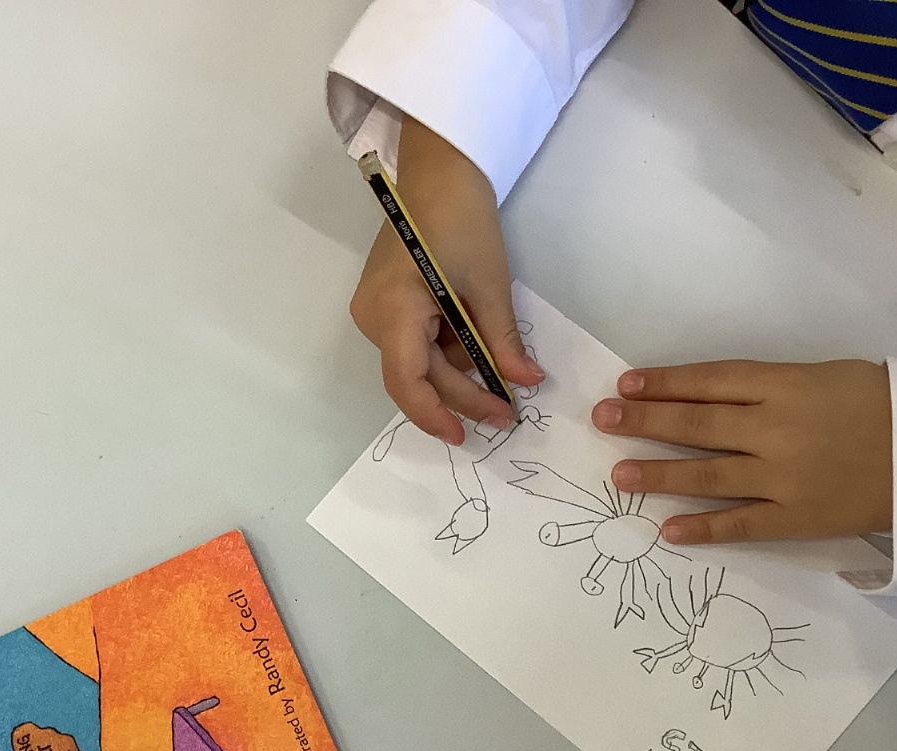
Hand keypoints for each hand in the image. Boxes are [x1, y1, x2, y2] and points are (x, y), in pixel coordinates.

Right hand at [349, 120, 543, 444]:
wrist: (440, 169)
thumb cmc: (463, 217)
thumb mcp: (489, 284)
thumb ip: (500, 340)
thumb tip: (523, 383)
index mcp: (394, 308)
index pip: (408, 381)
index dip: (437, 414)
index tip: (468, 434)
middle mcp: (372, 317)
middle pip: (415, 376)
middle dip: (460, 397)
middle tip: (505, 412)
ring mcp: (374, 311)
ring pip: (416, 363)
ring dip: (456, 376)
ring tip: (499, 383)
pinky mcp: (384, 304)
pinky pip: (414, 343)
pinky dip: (446, 354)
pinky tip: (477, 354)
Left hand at [591, 360, 892, 543]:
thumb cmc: (879, 407)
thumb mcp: (824, 376)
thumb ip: (766, 388)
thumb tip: (702, 396)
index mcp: (786, 385)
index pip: (711, 380)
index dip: (665, 383)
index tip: (625, 384)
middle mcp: (778, 429)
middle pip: (698, 423)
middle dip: (645, 422)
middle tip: (603, 421)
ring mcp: (785, 477)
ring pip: (708, 474)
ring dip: (659, 474)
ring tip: (618, 475)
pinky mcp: (797, 517)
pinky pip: (741, 523)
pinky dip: (702, 527)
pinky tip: (667, 530)